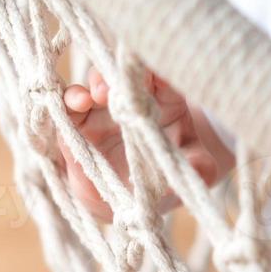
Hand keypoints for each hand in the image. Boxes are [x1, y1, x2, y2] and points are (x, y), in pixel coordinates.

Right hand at [56, 67, 218, 221]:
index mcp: (166, 101)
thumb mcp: (192, 172)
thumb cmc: (167, 176)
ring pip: (97, 81)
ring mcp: (105, 108)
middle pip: (127, 72)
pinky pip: (71, 106)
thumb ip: (199, 168)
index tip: (157, 75)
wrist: (136, 199)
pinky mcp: (81, 124)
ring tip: (97, 95)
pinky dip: (71, 99)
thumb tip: (199, 167)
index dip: (160, 72)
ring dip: (96, 83)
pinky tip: (78, 102)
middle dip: (124, 72)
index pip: (164, 77)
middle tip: (122, 84)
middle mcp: (133, 98)